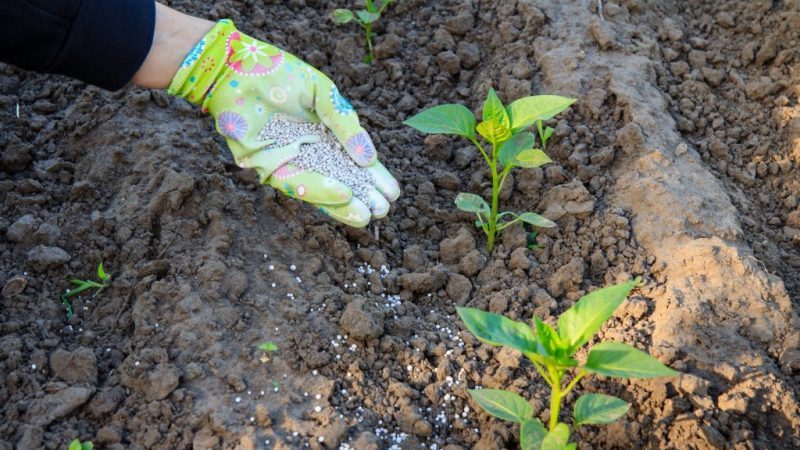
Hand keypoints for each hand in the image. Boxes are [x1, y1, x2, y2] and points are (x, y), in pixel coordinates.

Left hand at [167, 20, 399, 226]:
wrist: (238, 68)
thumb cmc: (281, 74)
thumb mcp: (323, 94)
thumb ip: (345, 124)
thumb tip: (369, 158)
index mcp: (326, 136)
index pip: (354, 162)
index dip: (373, 177)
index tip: (392, 192)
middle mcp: (310, 153)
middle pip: (340, 180)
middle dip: (362, 197)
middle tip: (383, 210)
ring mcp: (290, 162)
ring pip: (320, 189)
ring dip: (343, 204)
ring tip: (367, 215)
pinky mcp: (268, 166)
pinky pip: (296, 183)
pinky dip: (319, 191)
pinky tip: (343, 195)